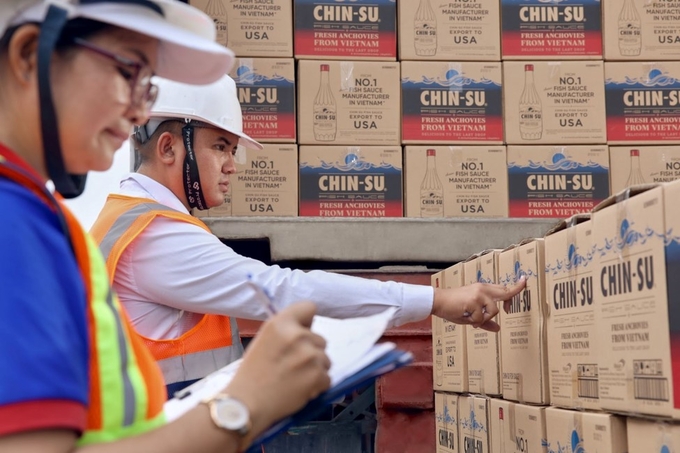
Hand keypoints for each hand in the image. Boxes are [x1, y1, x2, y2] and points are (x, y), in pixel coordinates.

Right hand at [223, 302, 330, 443]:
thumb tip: (306, 329)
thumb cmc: (252, 373)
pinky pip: (327, 378)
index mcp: (280, 323)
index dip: (307, 321)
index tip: (303, 331)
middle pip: (320, 339)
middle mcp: (298, 335)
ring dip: (315, 369)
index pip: (309, 307)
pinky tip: (300, 390)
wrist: (247, 404)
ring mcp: (310, 356)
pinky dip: (317, 386)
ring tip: (296, 379)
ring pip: (325, 359)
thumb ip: (285, 331)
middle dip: (311, 351)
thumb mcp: (264, 340)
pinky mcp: (318, 375)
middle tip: (293, 365)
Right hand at [431, 277, 526, 331]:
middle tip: (511, 310)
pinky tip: (466, 318)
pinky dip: (475, 322)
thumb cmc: (453, 307)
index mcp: (482, 289)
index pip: (502, 288)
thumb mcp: (471, 315)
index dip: (515, 287)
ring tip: (473, 320)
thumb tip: (498, 328)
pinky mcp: (473, 301)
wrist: (438, 301)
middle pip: (505, 293)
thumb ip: (485, 321)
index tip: (524, 280)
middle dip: (514, 295)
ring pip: (494, 310)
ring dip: (485, 319)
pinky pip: (481, 317)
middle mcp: (482, 289)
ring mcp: (478, 294)